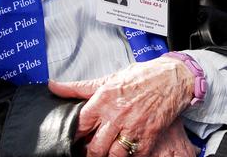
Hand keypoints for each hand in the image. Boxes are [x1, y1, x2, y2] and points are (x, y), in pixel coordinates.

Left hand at [48, 56, 193, 156]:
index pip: (79, 125)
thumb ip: (80, 87)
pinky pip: (133, 156)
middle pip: (94, 147)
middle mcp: (117, 115)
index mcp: (103, 99)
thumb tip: (53, 86)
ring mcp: (133, 128)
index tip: (75, 140)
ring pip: (112, 156)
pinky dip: (129, 156)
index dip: (75, 136)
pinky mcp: (148, 137)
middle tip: (90, 150)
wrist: (173, 77)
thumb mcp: (109, 78)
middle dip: (89, 152)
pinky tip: (127, 150)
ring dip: (108, 156)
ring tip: (107, 152)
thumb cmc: (142, 77)